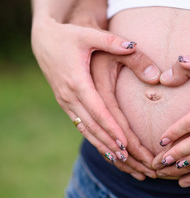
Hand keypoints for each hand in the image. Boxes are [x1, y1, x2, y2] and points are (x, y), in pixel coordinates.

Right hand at [31, 18, 160, 178]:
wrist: (44, 40)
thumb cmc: (70, 36)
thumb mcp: (90, 35)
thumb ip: (114, 41)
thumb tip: (136, 46)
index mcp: (77, 81)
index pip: (97, 110)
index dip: (112, 128)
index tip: (126, 144)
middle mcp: (70, 96)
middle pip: (93, 127)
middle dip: (113, 145)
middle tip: (133, 160)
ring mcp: (66, 102)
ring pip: (87, 131)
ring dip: (105, 147)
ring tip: (124, 162)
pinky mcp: (67, 104)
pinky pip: (82, 127)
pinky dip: (95, 140)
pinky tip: (108, 150)